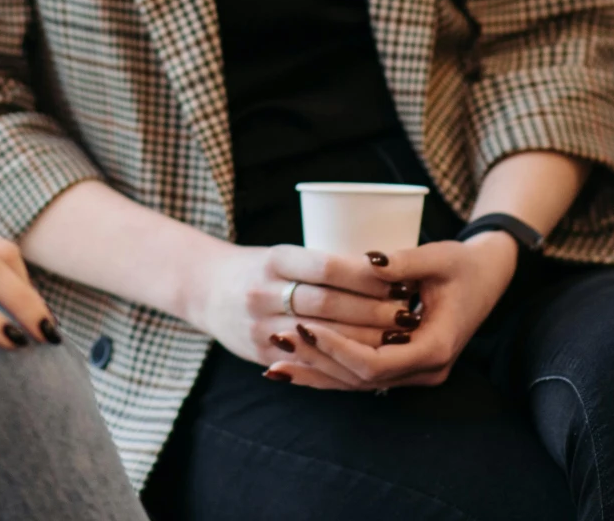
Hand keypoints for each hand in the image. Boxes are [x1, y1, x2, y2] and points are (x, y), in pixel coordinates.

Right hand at [190, 243, 416, 375]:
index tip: (400, 276)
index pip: (326, 266)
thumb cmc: (260, 267)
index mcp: (273, 259)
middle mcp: (263, 292)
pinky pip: (308, 361)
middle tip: (408, 311)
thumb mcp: (283, 253)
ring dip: (365, 337)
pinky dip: (342, 360)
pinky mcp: (262, 353)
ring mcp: (261, 326)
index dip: (366, 274)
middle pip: (329, 304)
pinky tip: (370, 358)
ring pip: (322, 336)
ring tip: (398, 336)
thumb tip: (387, 269)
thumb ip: (322, 263)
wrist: (205, 290)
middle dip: (373, 309)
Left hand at [263, 237, 518, 390]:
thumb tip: (368, 259)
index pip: (375, 364)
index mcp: (436, 347)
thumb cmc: (463, 263)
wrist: (488, 276)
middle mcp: (426, 369)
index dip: (336, 349)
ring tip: (274, 364)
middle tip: (277, 342)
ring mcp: (416, 372)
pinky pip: (362, 375)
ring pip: (358, 384)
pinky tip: (297, 366)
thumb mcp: (439, 256)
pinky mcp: (405, 365)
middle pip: (360, 380)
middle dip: (317, 363)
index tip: (305, 326)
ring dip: (317, 374)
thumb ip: (404, 261)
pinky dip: (330, 370)